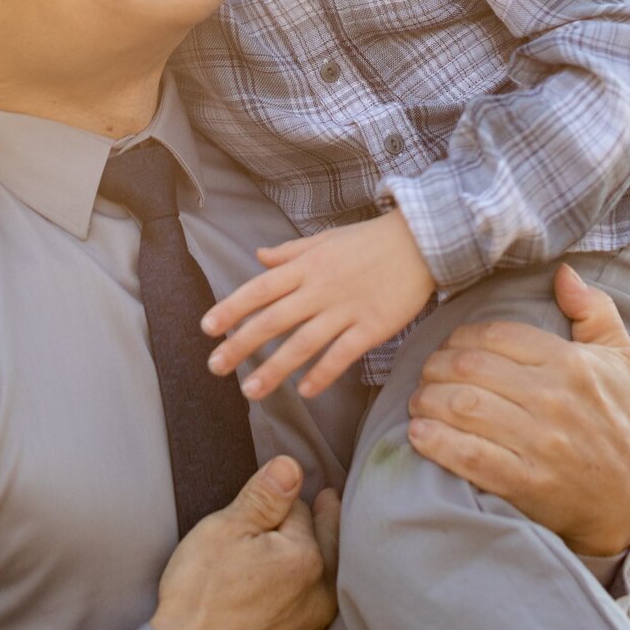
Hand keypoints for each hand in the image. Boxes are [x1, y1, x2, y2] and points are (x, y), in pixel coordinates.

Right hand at [150, 456, 339, 629]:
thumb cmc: (199, 597)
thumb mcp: (224, 530)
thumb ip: (264, 496)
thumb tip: (292, 465)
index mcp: (306, 557)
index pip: (300, 512)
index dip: (280, 504)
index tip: (274, 500)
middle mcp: (320, 597)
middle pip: (326, 547)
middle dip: (326, 522)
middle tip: (330, 502)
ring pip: (323, 588)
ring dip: (322, 568)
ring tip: (322, 549)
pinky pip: (312, 626)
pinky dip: (309, 609)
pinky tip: (300, 607)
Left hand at [201, 211, 435, 400]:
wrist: (421, 240)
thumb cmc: (370, 240)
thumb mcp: (325, 238)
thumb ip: (290, 252)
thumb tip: (258, 257)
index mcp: (306, 266)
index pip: (260, 288)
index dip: (232, 308)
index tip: (208, 328)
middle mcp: (320, 289)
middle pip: (273, 320)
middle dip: (241, 344)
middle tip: (215, 367)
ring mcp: (346, 309)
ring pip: (302, 343)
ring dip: (274, 368)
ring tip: (250, 390)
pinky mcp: (372, 327)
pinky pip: (342, 354)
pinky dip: (322, 373)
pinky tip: (304, 391)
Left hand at [406, 263, 629, 556]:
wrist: (622, 504)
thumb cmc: (614, 420)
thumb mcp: (618, 359)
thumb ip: (594, 309)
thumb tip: (563, 272)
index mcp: (571, 365)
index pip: (496, 336)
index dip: (461, 337)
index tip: (448, 346)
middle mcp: (555, 401)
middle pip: (471, 369)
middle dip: (435, 367)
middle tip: (424, 373)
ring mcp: (540, 445)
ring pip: (463, 407)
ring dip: (428, 400)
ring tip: (418, 401)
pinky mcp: (526, 484)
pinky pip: (469, 455)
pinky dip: (435, 442)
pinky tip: (418, 434)